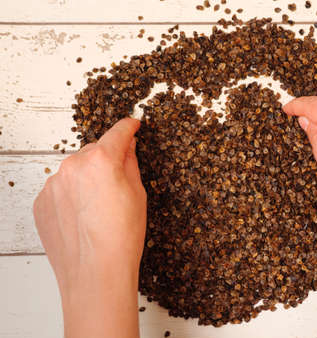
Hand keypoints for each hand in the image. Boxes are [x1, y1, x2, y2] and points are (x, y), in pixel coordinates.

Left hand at [33, 118, 146, 337]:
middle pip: (94, 151)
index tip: (133, 124)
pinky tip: (83, 216)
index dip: (128, 127)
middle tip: (118, 183)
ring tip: (99, 207)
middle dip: (107, 159)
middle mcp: (72, 166)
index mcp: (100, 160)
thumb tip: (127, 146)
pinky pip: (60, 188)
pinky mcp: (41, 202)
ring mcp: (52, 184)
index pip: (117, 133)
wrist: (95, 274)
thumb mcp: (138, 194)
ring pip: (75, 170)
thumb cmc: (121, 238)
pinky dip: (72, 194)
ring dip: (88, 178)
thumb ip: (130, 163)